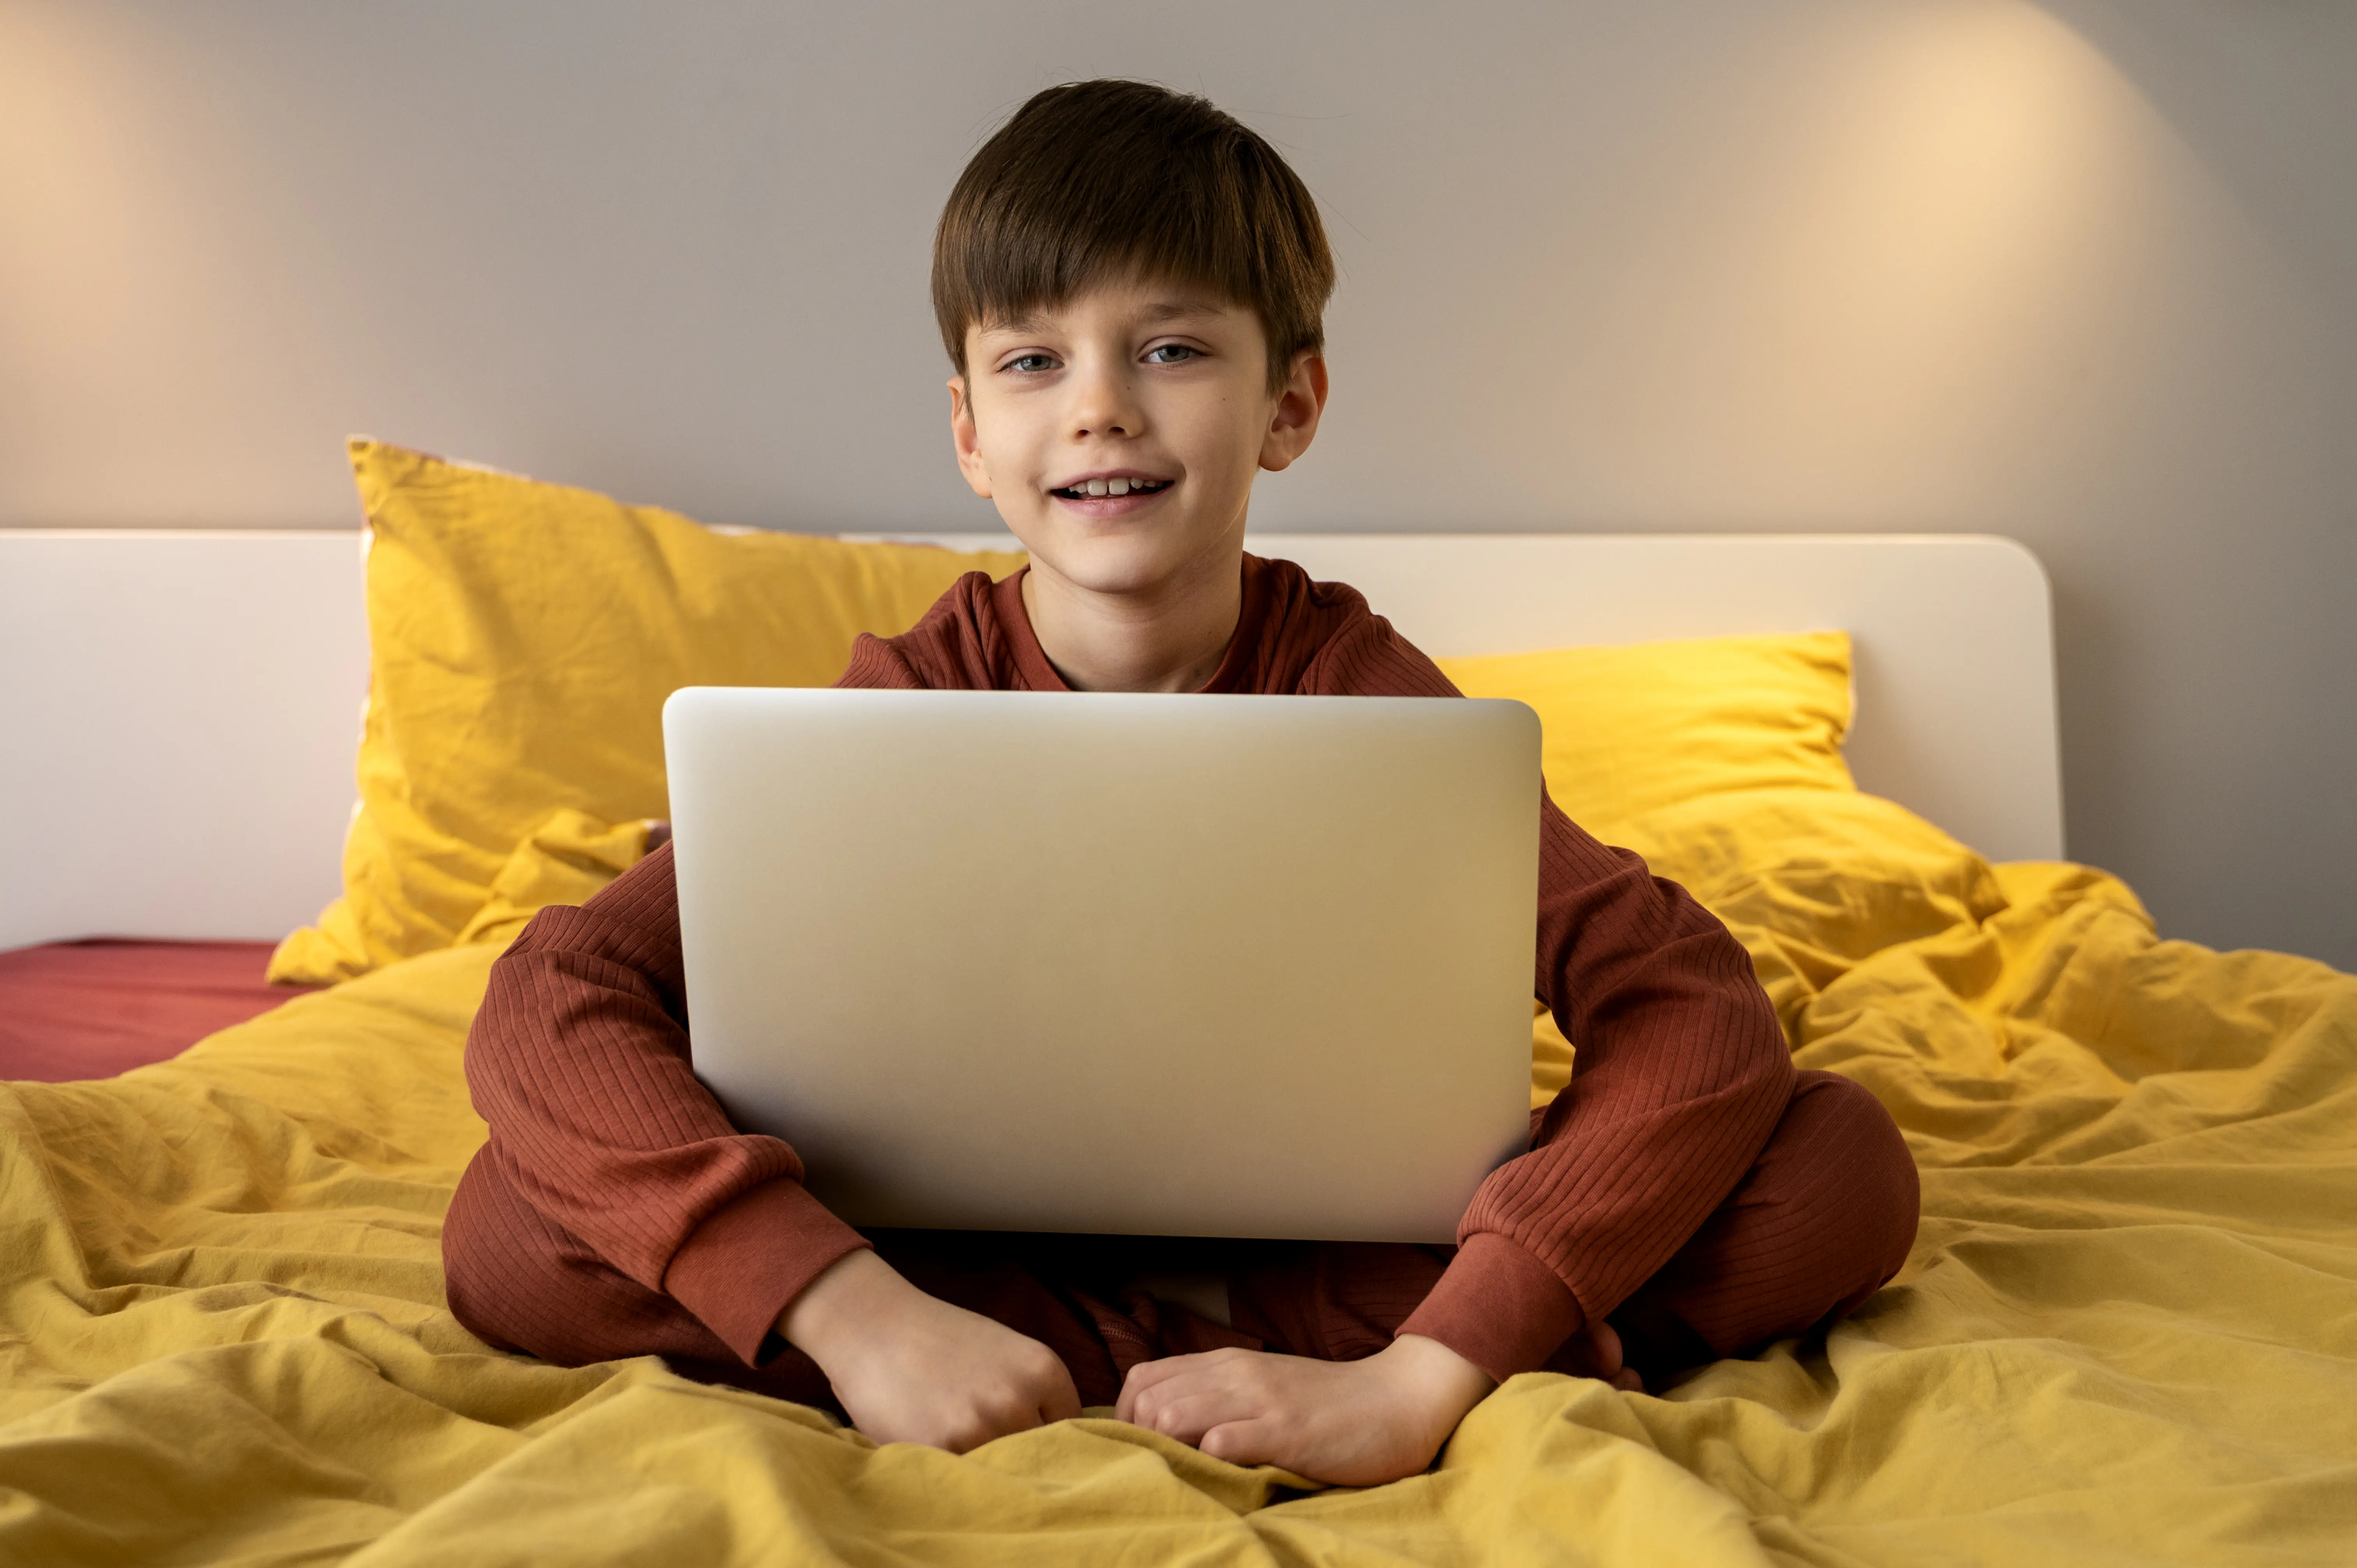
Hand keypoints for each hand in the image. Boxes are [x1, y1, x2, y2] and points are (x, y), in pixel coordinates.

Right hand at [778, 1249, 1081, 1451]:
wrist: (872, 1324)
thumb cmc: (937, 1337)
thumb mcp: (1003, 1352)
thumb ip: (1031, 1392)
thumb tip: (1058, 1443)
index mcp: (1043, 1368)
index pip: (1072, 1428)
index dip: (1049, 1439)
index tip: (1026, 1439)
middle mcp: (1019, 1397)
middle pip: (1041, 1455)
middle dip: (1021, 1458)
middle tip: (990, 1447)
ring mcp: (981, 1426)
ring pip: (1005, 1472)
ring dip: (988, 1470)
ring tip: (959, 1445)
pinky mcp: (943, 1448)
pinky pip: (965, 1479)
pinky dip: (955, 1474)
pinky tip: (938, 1449)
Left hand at [1115, 1333, 1495, 1486]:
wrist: (1398, 1402)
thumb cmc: (1329, 1406)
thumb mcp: (1265, 1389)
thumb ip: (1221, 1398)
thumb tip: (1168, 1427)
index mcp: (1227, 1363)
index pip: (1143, 1378)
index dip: (1127, 1417)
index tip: (1141, 1449)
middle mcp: (1236, 1373)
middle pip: (1148, 1399)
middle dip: (1139, 1439)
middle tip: (1161, 1470)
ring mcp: (1260, 1401)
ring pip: (1173, 1415)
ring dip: (1167, 1450)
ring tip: (1187, 1476)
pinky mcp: (1286, 1432)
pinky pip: (1222, 1442)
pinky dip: (1209, 1463)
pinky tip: (1222, 1478)